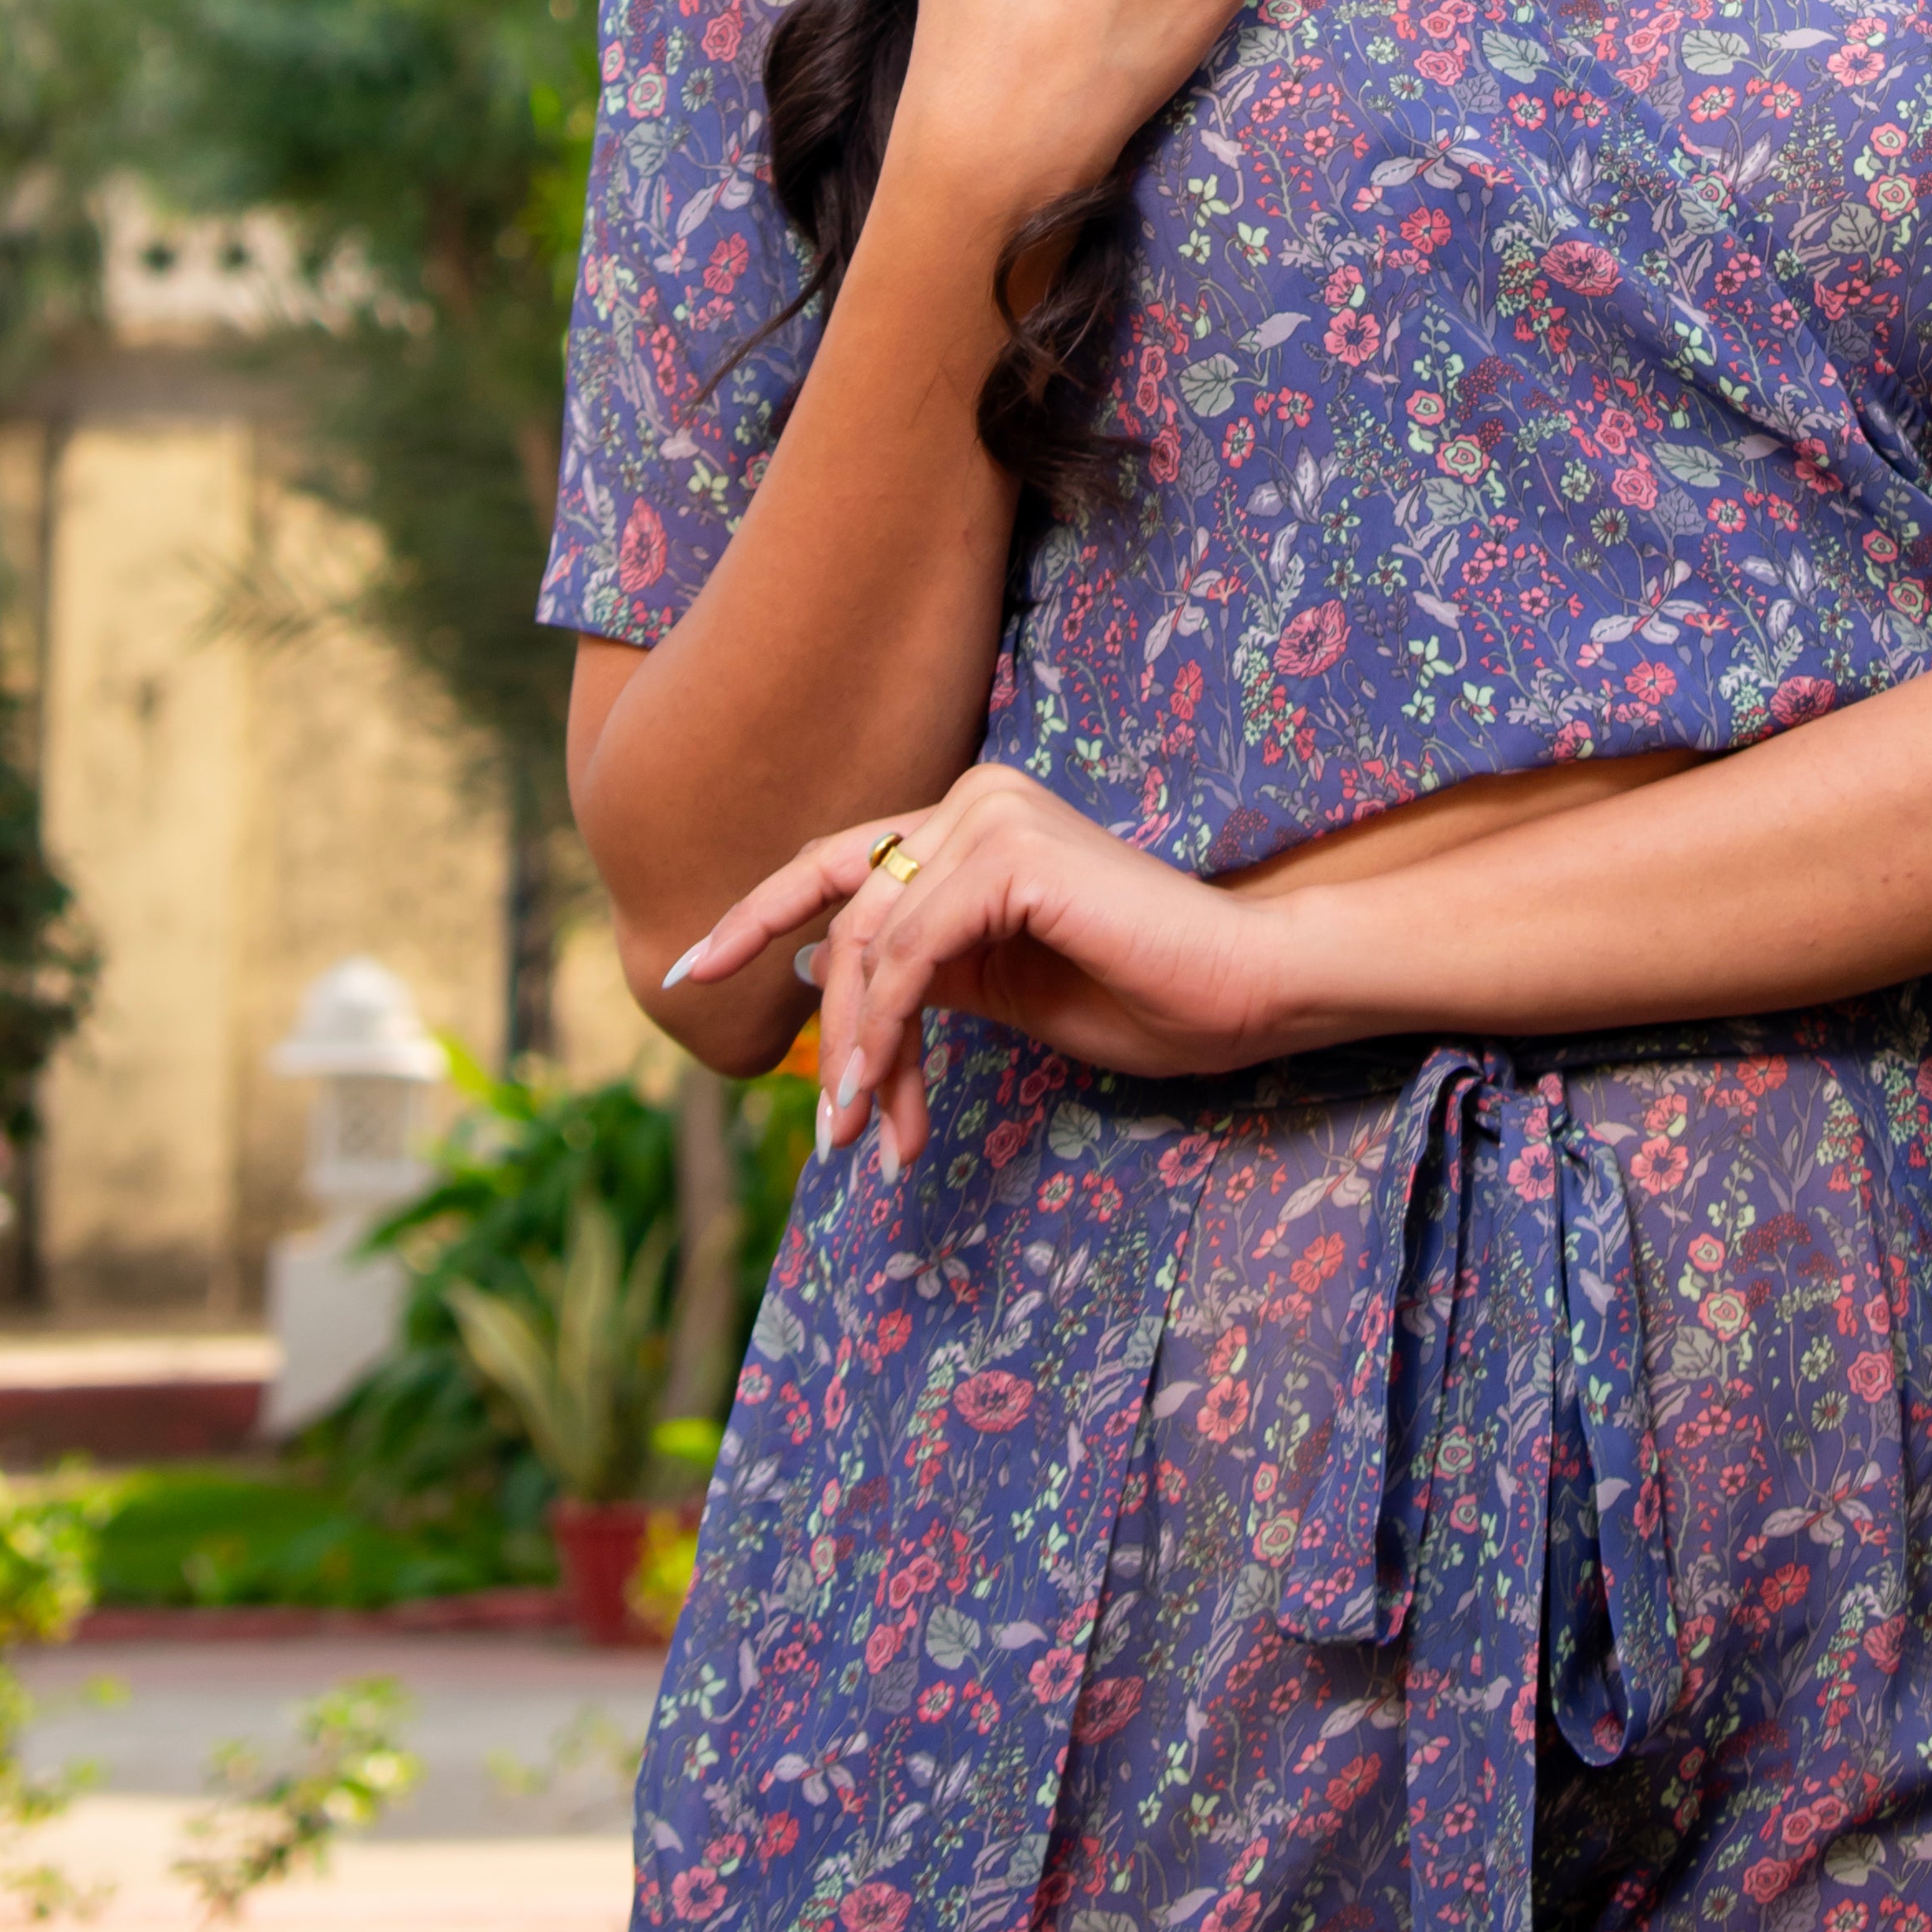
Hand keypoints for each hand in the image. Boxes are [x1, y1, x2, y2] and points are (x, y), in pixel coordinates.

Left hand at [662, 769, 1289, 1168]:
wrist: (1246, 986)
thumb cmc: (1143, 992)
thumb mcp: (1006, 987)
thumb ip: (923, 970)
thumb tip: (821, 979)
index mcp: (969, 818)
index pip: (835, 866)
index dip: (752, 917)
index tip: (685, 978)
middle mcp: (971, 795)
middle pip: (841, 913)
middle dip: (822, 1028)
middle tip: (823, 1128)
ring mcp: (991, 814)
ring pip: (866, 943)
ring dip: (855, 1052)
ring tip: (862, 1136)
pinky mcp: (1011, 856)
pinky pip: (907, 956)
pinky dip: (882, 1033)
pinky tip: (882, 1098)